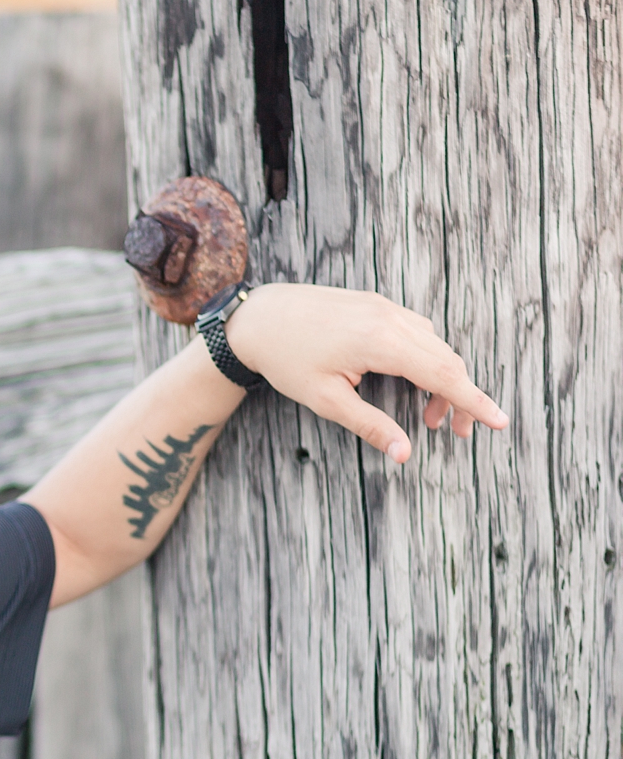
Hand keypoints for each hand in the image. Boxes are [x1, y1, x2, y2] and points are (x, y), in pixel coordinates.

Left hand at [224, 283, 508, 461]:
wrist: (257, 317)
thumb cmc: (286, 360)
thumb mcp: (325, 400)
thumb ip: (369, 425)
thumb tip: (404, 454)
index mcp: (381, 341)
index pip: (444, 375)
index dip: (474, 402)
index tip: (500, 422)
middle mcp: (391, 318)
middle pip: (446, 360)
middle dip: (459, 398)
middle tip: (455, 433)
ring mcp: (384, 307)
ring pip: (434, 345)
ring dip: (441, 379)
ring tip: (427, 417)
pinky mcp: (376, 304)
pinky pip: (417, 332)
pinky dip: (425, 359)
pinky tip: (411, 383)